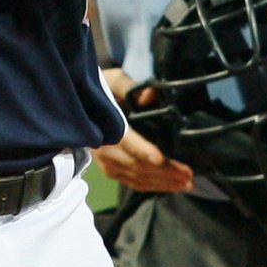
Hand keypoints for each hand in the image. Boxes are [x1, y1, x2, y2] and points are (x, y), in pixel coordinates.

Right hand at [95, 67, 193, 192]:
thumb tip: (152, 94)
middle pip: (135, 164)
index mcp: (104, 124)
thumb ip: (130, 87)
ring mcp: (105, 161)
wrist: (78, 105)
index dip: (142, 150)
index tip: (159, 158)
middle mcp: (103, 148)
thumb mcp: (112, 80)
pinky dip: (152, 186)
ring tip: (186, 183)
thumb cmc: (99, 90)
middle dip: (163, 172)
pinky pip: (132, 182)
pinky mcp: (109, 169)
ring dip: (162, 183)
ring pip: (136, 177)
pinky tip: (170, 186)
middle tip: (188, 175)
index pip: (124, 140)